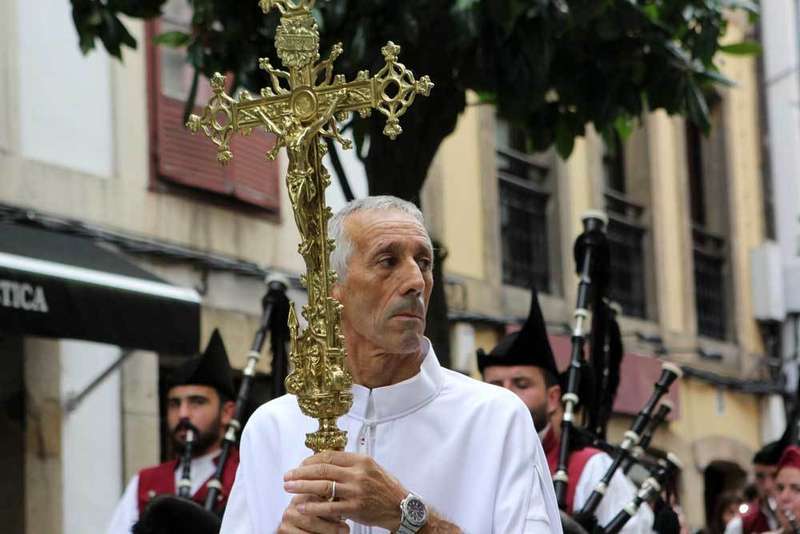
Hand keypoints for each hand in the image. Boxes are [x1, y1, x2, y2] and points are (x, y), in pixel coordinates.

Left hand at [283, 451, 406, 529]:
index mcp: (361, 460)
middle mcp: (358, 473)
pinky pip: (329, 507)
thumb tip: (326, 461)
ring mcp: (356, 491)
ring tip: (289, 488)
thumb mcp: (371, 468)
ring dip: (302, 487)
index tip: (300, 465)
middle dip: (301, 473)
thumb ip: (350, 464)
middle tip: (287, 476)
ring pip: (323, 486)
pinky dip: (314, 507)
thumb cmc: (385, 487)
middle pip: (323, 469)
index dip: (311, 460)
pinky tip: (302, 506)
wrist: (400, 507)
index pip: (329, 455)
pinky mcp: (355, 508)